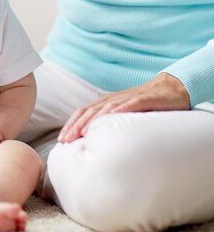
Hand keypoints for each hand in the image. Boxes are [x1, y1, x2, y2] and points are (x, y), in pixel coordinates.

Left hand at [58, 73, 189, 142]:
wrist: (170, 88)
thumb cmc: (146, 105)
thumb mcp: (124, 115)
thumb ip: (111, 124)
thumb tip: (96, 142)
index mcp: (106, 103)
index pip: (83, 112)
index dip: (71, 124)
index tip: (62, 140)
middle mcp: (113, 100)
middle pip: (89, 111)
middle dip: (75, 126)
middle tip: (65, 140)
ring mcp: (127, 98)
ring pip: (104, 108)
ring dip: (92, 120)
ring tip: (82, 133)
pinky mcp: (144, 99)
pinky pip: (130, 104)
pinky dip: (119, 110)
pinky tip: (111, 117)